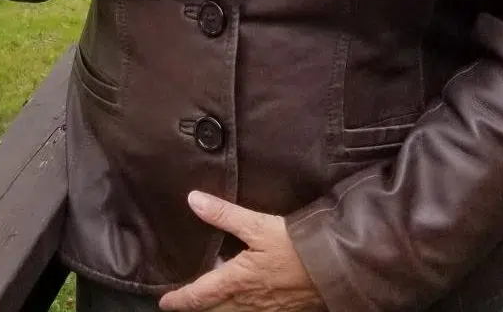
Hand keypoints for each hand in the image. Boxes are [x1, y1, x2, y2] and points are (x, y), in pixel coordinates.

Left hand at [159, 192, 323, 311]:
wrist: (337, 267)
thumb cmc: (297, 246)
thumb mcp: (259, 225)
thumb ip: (225, 214)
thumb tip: (194, 200)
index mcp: (237, 281)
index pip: (199, 296)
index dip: (180, 300)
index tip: (165, 302)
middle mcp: (248, 301)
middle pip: (214, 311)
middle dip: (198, 308)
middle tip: (185, 302)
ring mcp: (267, 308)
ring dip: (220, 308)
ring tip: (212, 299)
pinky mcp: (285, 309)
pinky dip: (242, 307)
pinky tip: (247, 296)